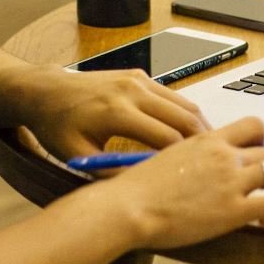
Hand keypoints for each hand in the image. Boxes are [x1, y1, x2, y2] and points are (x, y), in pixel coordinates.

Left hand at [21, 69, 210, 162]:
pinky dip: (186, 114)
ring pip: (184, 104)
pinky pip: (173, 96)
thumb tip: (145, 188)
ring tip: (210, 150)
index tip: (197, 177)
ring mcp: (139, 79)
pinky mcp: (140, 75)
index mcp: (117, 112)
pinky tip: (189, 133)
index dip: (185, 159)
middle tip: (217, 164)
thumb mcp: (77, 157)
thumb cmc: (58, 127)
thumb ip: (111, 172)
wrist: (47, 91)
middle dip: (203, 142)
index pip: (166, 137)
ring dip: (200, 126)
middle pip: (184, 117)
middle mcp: (133, 91)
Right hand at [105, 116, 263, 248]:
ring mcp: (232, 181)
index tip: (260, 157)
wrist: (128, 206)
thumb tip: (197, 167)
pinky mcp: (234, 210)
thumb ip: (191, 156)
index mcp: (209, 139)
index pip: (253, 125)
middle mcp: (225, 155)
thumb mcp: (167, 157)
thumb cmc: (136, 188)